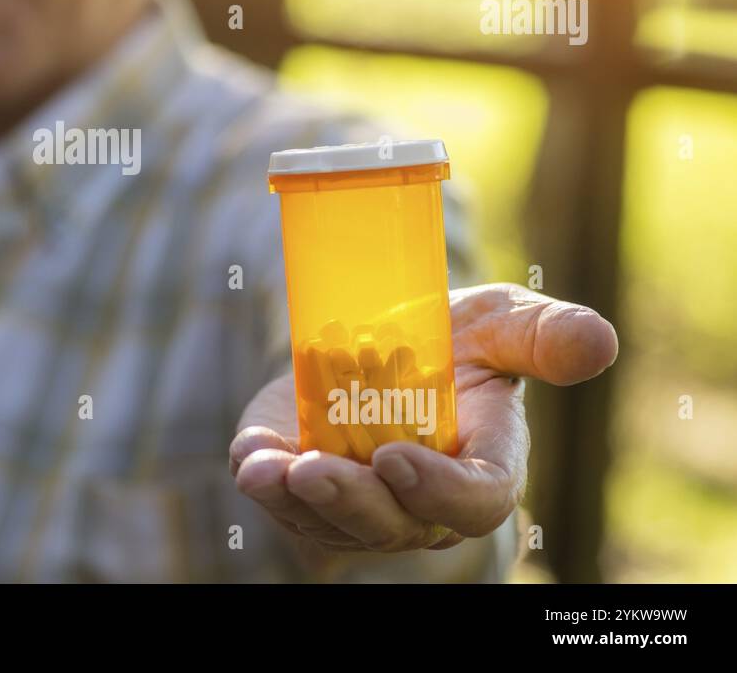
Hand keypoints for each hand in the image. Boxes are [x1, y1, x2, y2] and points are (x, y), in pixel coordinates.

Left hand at [229, 283, 617, 554]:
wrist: (382, 333)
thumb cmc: (457, 337)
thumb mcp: (503, 323)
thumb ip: (546, 336)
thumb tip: (597, 343)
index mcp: (480, 471)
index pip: (474, 502)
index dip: (438, 491)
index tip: (397, 458)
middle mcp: (417, 503)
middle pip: (391, 524)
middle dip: (354, 502)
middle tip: (317, 471)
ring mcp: (357, 501)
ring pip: (330, 521)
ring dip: (299, 500)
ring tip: (271, 470)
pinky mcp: (302, 481)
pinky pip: (283, 500)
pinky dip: (263, 482)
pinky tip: (250, 461)